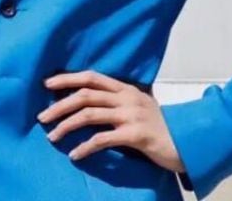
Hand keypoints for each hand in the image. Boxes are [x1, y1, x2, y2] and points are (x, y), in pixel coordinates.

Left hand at [39, 70, 183, 172]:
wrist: (190, 142)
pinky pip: (103, 139)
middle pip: (85, 95)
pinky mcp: (136, 135)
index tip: (46, 84)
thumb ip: (119, 102)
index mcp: (126, 89)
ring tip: (52, 136)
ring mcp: (132, 116)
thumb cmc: (161, 127)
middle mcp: (127, 98)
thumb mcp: (140, 107)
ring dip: (67, 126)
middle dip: (60, 105)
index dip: (67, 78)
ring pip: (90, 114)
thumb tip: (89, 102)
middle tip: (42, 117)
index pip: (92, 77)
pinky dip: (85, 147)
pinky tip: (75, 155)